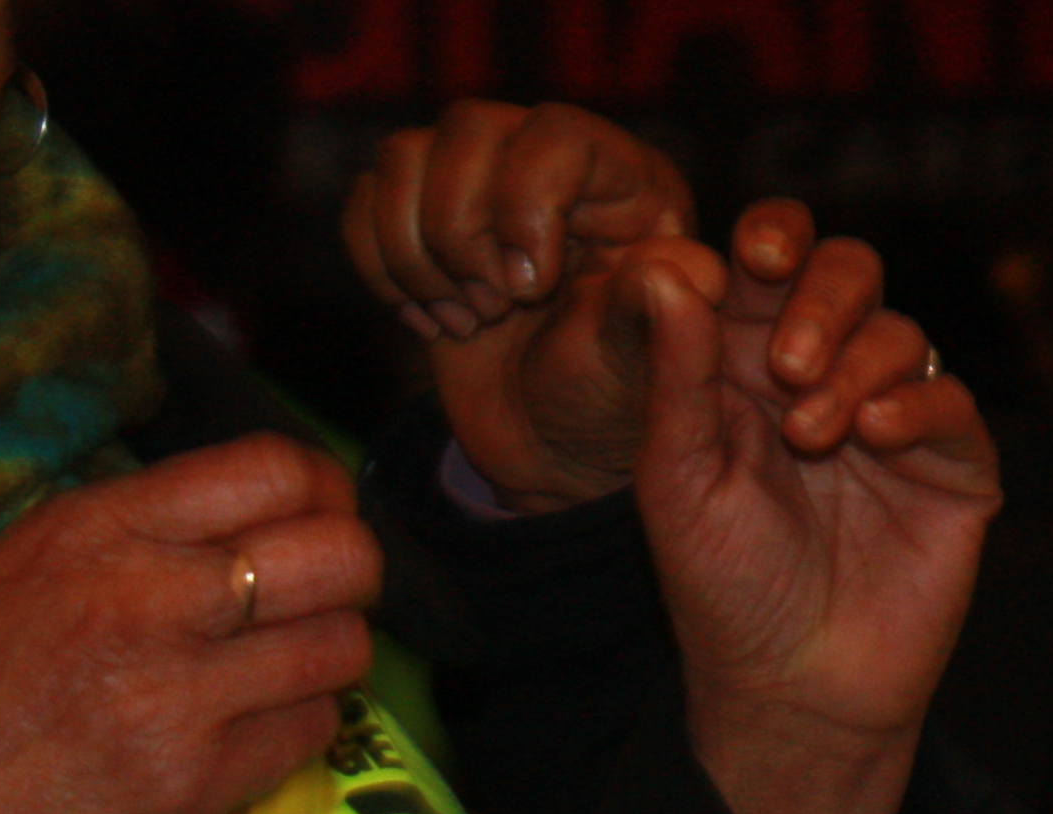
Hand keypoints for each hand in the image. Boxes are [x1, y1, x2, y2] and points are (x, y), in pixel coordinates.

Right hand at [0, 438, 378, 813]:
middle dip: (351, 575)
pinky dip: (300, 724)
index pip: (274, 471)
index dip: (324, 493)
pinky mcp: (206, 780)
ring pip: (345, 645)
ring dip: (328, 655)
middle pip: (340, 555)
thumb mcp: (32, 571)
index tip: (321, 517)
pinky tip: (248, 726)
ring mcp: (179, 693)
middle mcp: (144, 598)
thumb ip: (144, 534)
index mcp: (94, 529)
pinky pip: (318, 728)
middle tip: (320, 598)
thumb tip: (271, 510)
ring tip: (278, 667)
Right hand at [343, 102, 695, 512]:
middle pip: (468, 130)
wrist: (550, 444)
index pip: (558, 132)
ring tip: (472, 318)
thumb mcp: (639, 368)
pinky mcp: (418, 210)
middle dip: (465, 236)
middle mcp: (553, 162)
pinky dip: (382, 268)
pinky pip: (363, 197)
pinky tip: (436, 319)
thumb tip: (689, 268)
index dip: (526, 204)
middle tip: (496, 309)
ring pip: (403, 155)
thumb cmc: (607, 402)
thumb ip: (659, 314)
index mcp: (628, 185)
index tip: (530, 287)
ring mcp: (480, 180)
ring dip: (420, 255)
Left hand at [629, 201, 999, 813]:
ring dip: (856, 363)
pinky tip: (871, 437)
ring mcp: (895, 422)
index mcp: (747, 363)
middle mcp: (827, 376)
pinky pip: (953, 402)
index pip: (771, 262)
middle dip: (822, 296)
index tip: (756, 257)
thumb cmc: (724, 585)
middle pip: (850, 274)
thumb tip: (665, 265)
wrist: (795, 684)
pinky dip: (915, 405)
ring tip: (814, 432)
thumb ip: (676, 372)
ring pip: (902, 333)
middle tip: (787, 361)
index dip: (772, 238)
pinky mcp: (955, 471)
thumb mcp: (678, 472)